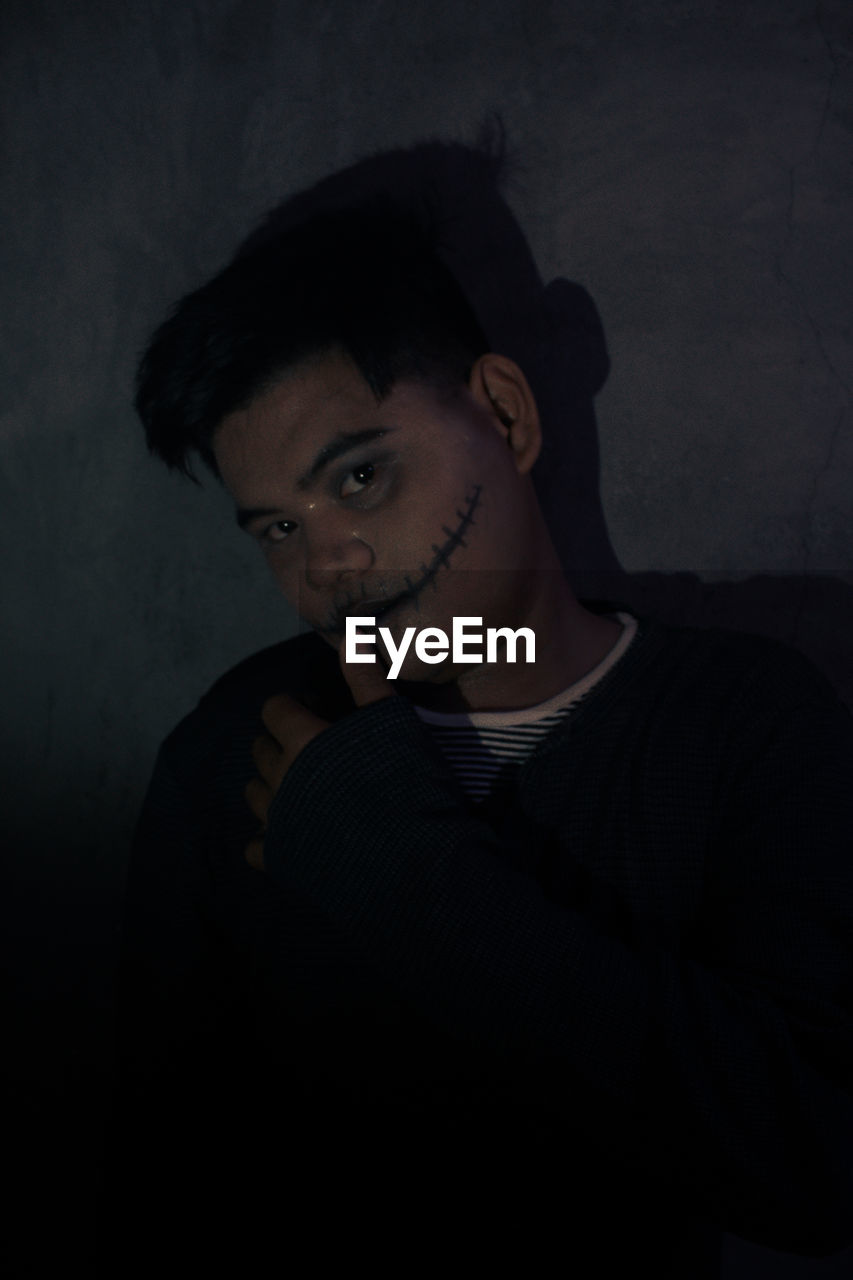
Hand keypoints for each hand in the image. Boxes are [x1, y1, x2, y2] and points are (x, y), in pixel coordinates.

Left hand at [244, 644, 396, 869]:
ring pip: (253, 794)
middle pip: (259, 750)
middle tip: (308, 749)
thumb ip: (365, 680)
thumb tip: (348, 638)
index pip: (273, 710)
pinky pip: (254, 846)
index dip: (290, 707)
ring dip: (269, 786)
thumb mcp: (392, 722)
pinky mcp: (281, 859)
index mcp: (302, 740)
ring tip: (297, 789)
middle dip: (277, 743)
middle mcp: (280, 778)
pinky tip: (289, 836)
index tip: (312, 712)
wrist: (413, 859)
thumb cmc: (408, 783)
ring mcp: (277, 821)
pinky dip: (266, 839)